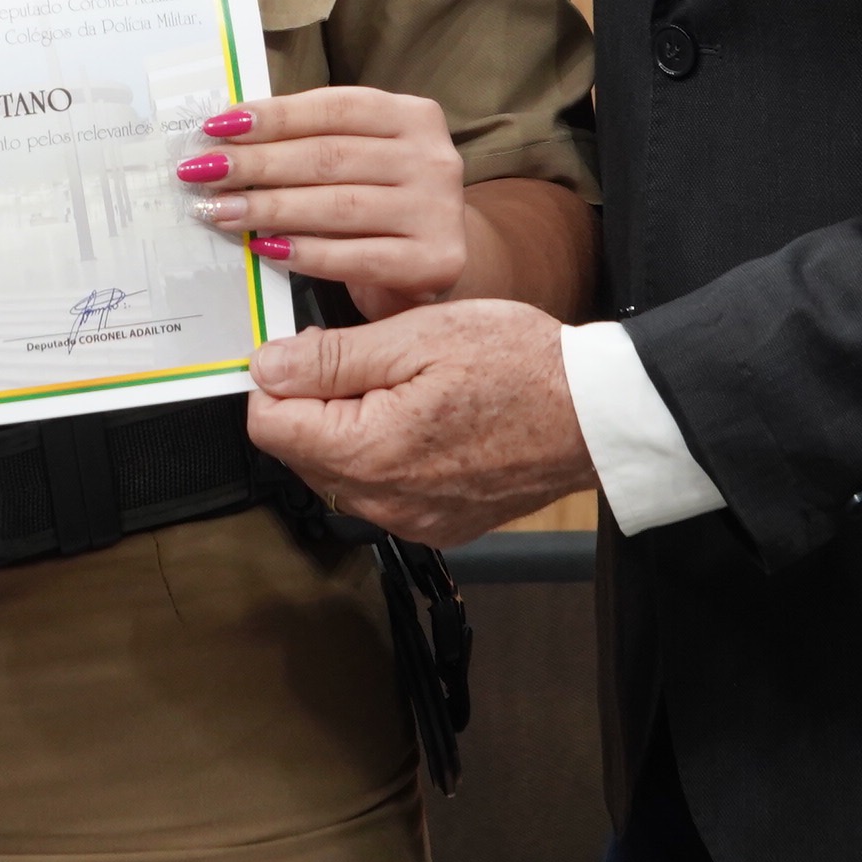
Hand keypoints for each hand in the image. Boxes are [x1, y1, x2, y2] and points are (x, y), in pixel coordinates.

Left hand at [174, 86, 467, 315]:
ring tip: (218, 210)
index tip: (216, 127)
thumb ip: (311, 141)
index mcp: (415, 115)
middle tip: (202, 172)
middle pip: (329, 156)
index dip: (272, 116)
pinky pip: (354, 256)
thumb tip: (227, 134)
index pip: (333, 108)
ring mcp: (438, 210)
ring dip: (268, 208)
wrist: (436, 259)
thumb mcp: (359, 158)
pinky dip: (303, 252)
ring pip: (337, 205)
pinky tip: (263, 248)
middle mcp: (434, 158)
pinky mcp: (434, 260)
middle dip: (256, 164)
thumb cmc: (382, 199)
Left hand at [245, 298, 594, 547]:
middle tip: (368, 359)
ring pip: (338, 472)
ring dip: (348, 428)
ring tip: (402, 386)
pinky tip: (423, 420)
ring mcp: (412, 519)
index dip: (279, 378)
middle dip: (314, 403)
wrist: (595, 413)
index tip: (309, 350)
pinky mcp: (439, 525)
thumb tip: (266, 368)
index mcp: (368, 452)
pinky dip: (385, 454)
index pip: (268, 425)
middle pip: (299, 451)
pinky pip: (381, 490)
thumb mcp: (415, 336)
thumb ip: (330, 358)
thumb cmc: (517, 364)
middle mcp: (383, 501)